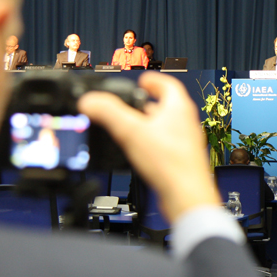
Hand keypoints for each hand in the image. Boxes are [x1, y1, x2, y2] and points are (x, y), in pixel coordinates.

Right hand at [77, 72, 218, 222]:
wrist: (186, 196)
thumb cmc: (170, 164)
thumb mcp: (131, 132)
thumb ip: (108, 113)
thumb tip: (90, 101)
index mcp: (179, 108)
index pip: (168, 85)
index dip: (153, 80)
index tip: (142, 81)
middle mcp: (186, 123)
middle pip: (167, 106)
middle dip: (147, 105)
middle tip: (133, 106)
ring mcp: (186, 142)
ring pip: (166, 127)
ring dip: (149, 125)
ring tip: (133, 129)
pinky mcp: (182, 160)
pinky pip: (166, 146)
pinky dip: (153, 144)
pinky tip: (141, 154)